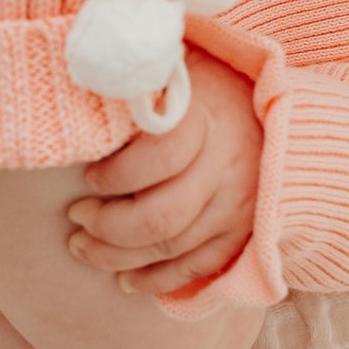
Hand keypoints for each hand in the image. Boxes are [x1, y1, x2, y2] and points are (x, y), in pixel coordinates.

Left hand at [64, 46, 261, 295]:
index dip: (115, 175)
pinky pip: (198, 268)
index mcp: (206, 119)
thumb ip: (136, 79)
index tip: (87, 176)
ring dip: (119, 257)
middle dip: (107, 226)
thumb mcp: (173, 68)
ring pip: (173, 247)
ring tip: (83, 247)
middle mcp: (227, 165)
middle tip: (76, 217)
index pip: (158, 158)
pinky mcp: (243, 231)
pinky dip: (157, 280)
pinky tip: (124, 278)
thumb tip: (80, 78)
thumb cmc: (204, 83)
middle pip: (161, 216)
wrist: (272, 104)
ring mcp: (238, 203)